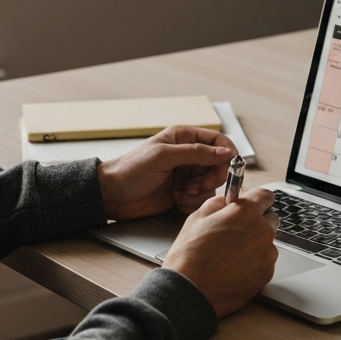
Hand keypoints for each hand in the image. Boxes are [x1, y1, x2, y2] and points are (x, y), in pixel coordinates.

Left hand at [97, 125, 236, 220]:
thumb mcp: (164, 156)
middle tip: (200, 184)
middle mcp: (188, 155)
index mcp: (184, 137)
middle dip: (213, 177)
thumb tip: (225, 151)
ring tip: (182, 192)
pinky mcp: (183, 193)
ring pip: (212, 184)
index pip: (218, 141)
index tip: (227, 167)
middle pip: (219, 165)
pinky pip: (201, 199)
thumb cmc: (131, 170)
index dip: (226, 154)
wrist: (113, 195)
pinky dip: (193, 202)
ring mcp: (186, 175)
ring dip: (200, 191)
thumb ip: (196, 152)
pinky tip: (177, 200)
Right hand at [163, 188, 279, 316]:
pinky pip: (265, 262)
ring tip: (230, 255)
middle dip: (256, 222)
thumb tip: (226, 202)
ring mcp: (267, 255)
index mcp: (247, 212)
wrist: (190, 291)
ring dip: (255, 244)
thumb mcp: (197, 217)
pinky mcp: (267, 275)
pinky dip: (254, 263)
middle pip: (270, 219)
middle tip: (236, 231)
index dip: (256, 199)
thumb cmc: (190, 256)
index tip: (251, 204)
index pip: (266, 195)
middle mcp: (263, 231)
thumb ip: (218, 203)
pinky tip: (234, 268)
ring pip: (267, 243)